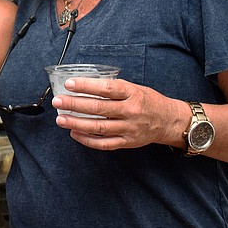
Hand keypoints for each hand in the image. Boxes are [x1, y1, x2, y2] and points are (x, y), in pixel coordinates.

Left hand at [51, 77, 181, 150]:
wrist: (169, 120)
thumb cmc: (148, 101)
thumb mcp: (134, 88)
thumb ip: (112, 89)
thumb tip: (84, 86)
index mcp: (132, 94)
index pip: (106, 89)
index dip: (86, 86)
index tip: (69, 84)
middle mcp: (131, 111)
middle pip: (98, 108)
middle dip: (75, 105)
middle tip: (58, 101)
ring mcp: (129, 128)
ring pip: (98, 127)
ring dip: (77, 123)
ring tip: (61, 119)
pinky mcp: (127, 142)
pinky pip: (104, 143)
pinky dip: (87, 140)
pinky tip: (74, 133)